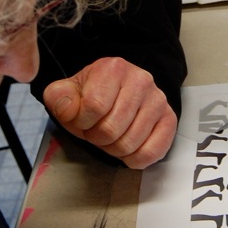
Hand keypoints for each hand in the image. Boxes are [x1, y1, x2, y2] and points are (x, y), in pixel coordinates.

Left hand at [43, 57, 176, 167]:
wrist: (118, 93)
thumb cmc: (93, 95)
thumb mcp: (68, 92)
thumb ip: (58, 98)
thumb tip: (69, 110)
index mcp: (113, 68)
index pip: (93, 108)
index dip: (80, 123)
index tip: (82, 119)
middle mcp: (141, 80)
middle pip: (110, 130)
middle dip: (96, 138)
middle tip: (96, 131)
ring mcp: (158, 100)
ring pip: (129, 144)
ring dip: (113, 149)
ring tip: (111, 136)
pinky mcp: (169, 119)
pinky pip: (152, 152)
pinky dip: (135, 159)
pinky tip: (128, 149)